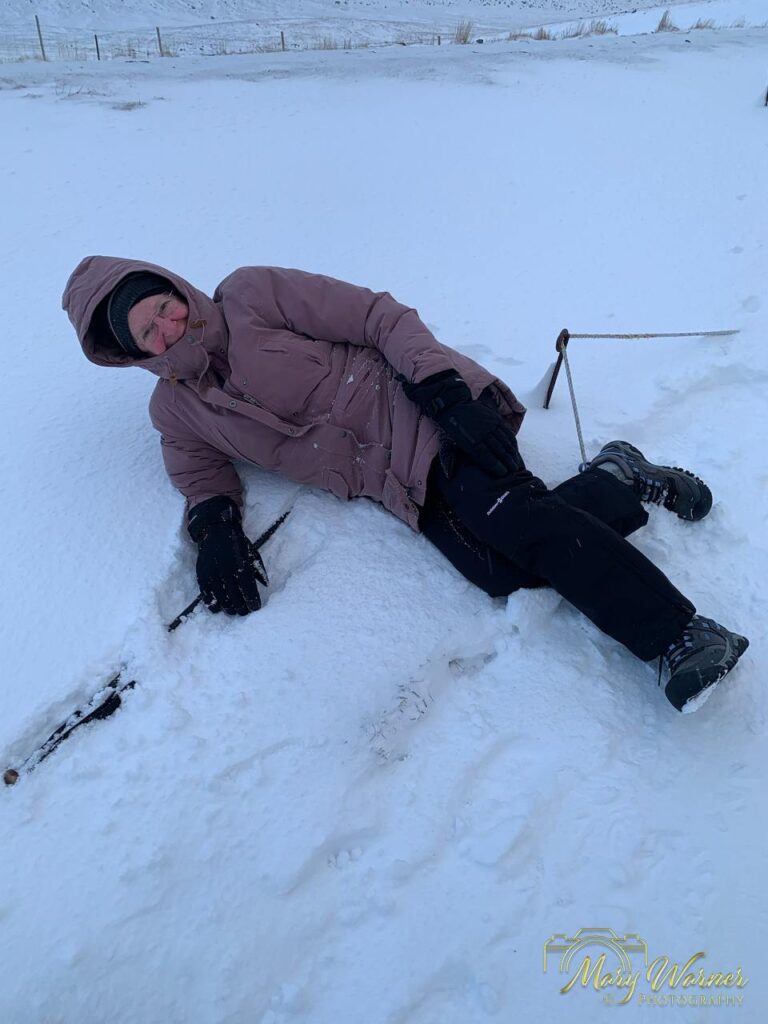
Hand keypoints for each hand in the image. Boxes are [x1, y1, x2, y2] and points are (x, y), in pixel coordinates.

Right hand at [188, 497, 262, 614]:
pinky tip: (218, 608)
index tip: (255, 607)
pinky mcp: (202, 576)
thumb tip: (265, 585)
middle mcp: (228, 574)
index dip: (253, 603)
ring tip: (233, 611)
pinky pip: (207, 595)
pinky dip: (212, 604)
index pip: (249, 592)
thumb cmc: (238, 544)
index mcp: (242, 568)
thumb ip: (258, 570)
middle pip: (236, 599)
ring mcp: (213, 576)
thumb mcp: (252, 554)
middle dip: (242, 608)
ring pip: (222, 600)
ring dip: (228, 608)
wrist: (216, 531)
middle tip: (244, 612)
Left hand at [437, 399, 520, 476]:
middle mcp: (482, 434)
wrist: (454, 405)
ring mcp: (490, 425)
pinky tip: (515, 450)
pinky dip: (512, 442)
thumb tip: (449, 475)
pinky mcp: (495, 419)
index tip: (503, 473)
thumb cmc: (451, 428)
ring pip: (505, 442)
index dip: (496, 466)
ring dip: (512, 454)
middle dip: (508, 462)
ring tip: (516, 463)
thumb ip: (450, 458)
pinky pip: (507, 432)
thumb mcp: (448, 443)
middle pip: (499, 451)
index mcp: (470, 442)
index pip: (487, 457)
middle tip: (514, 471)